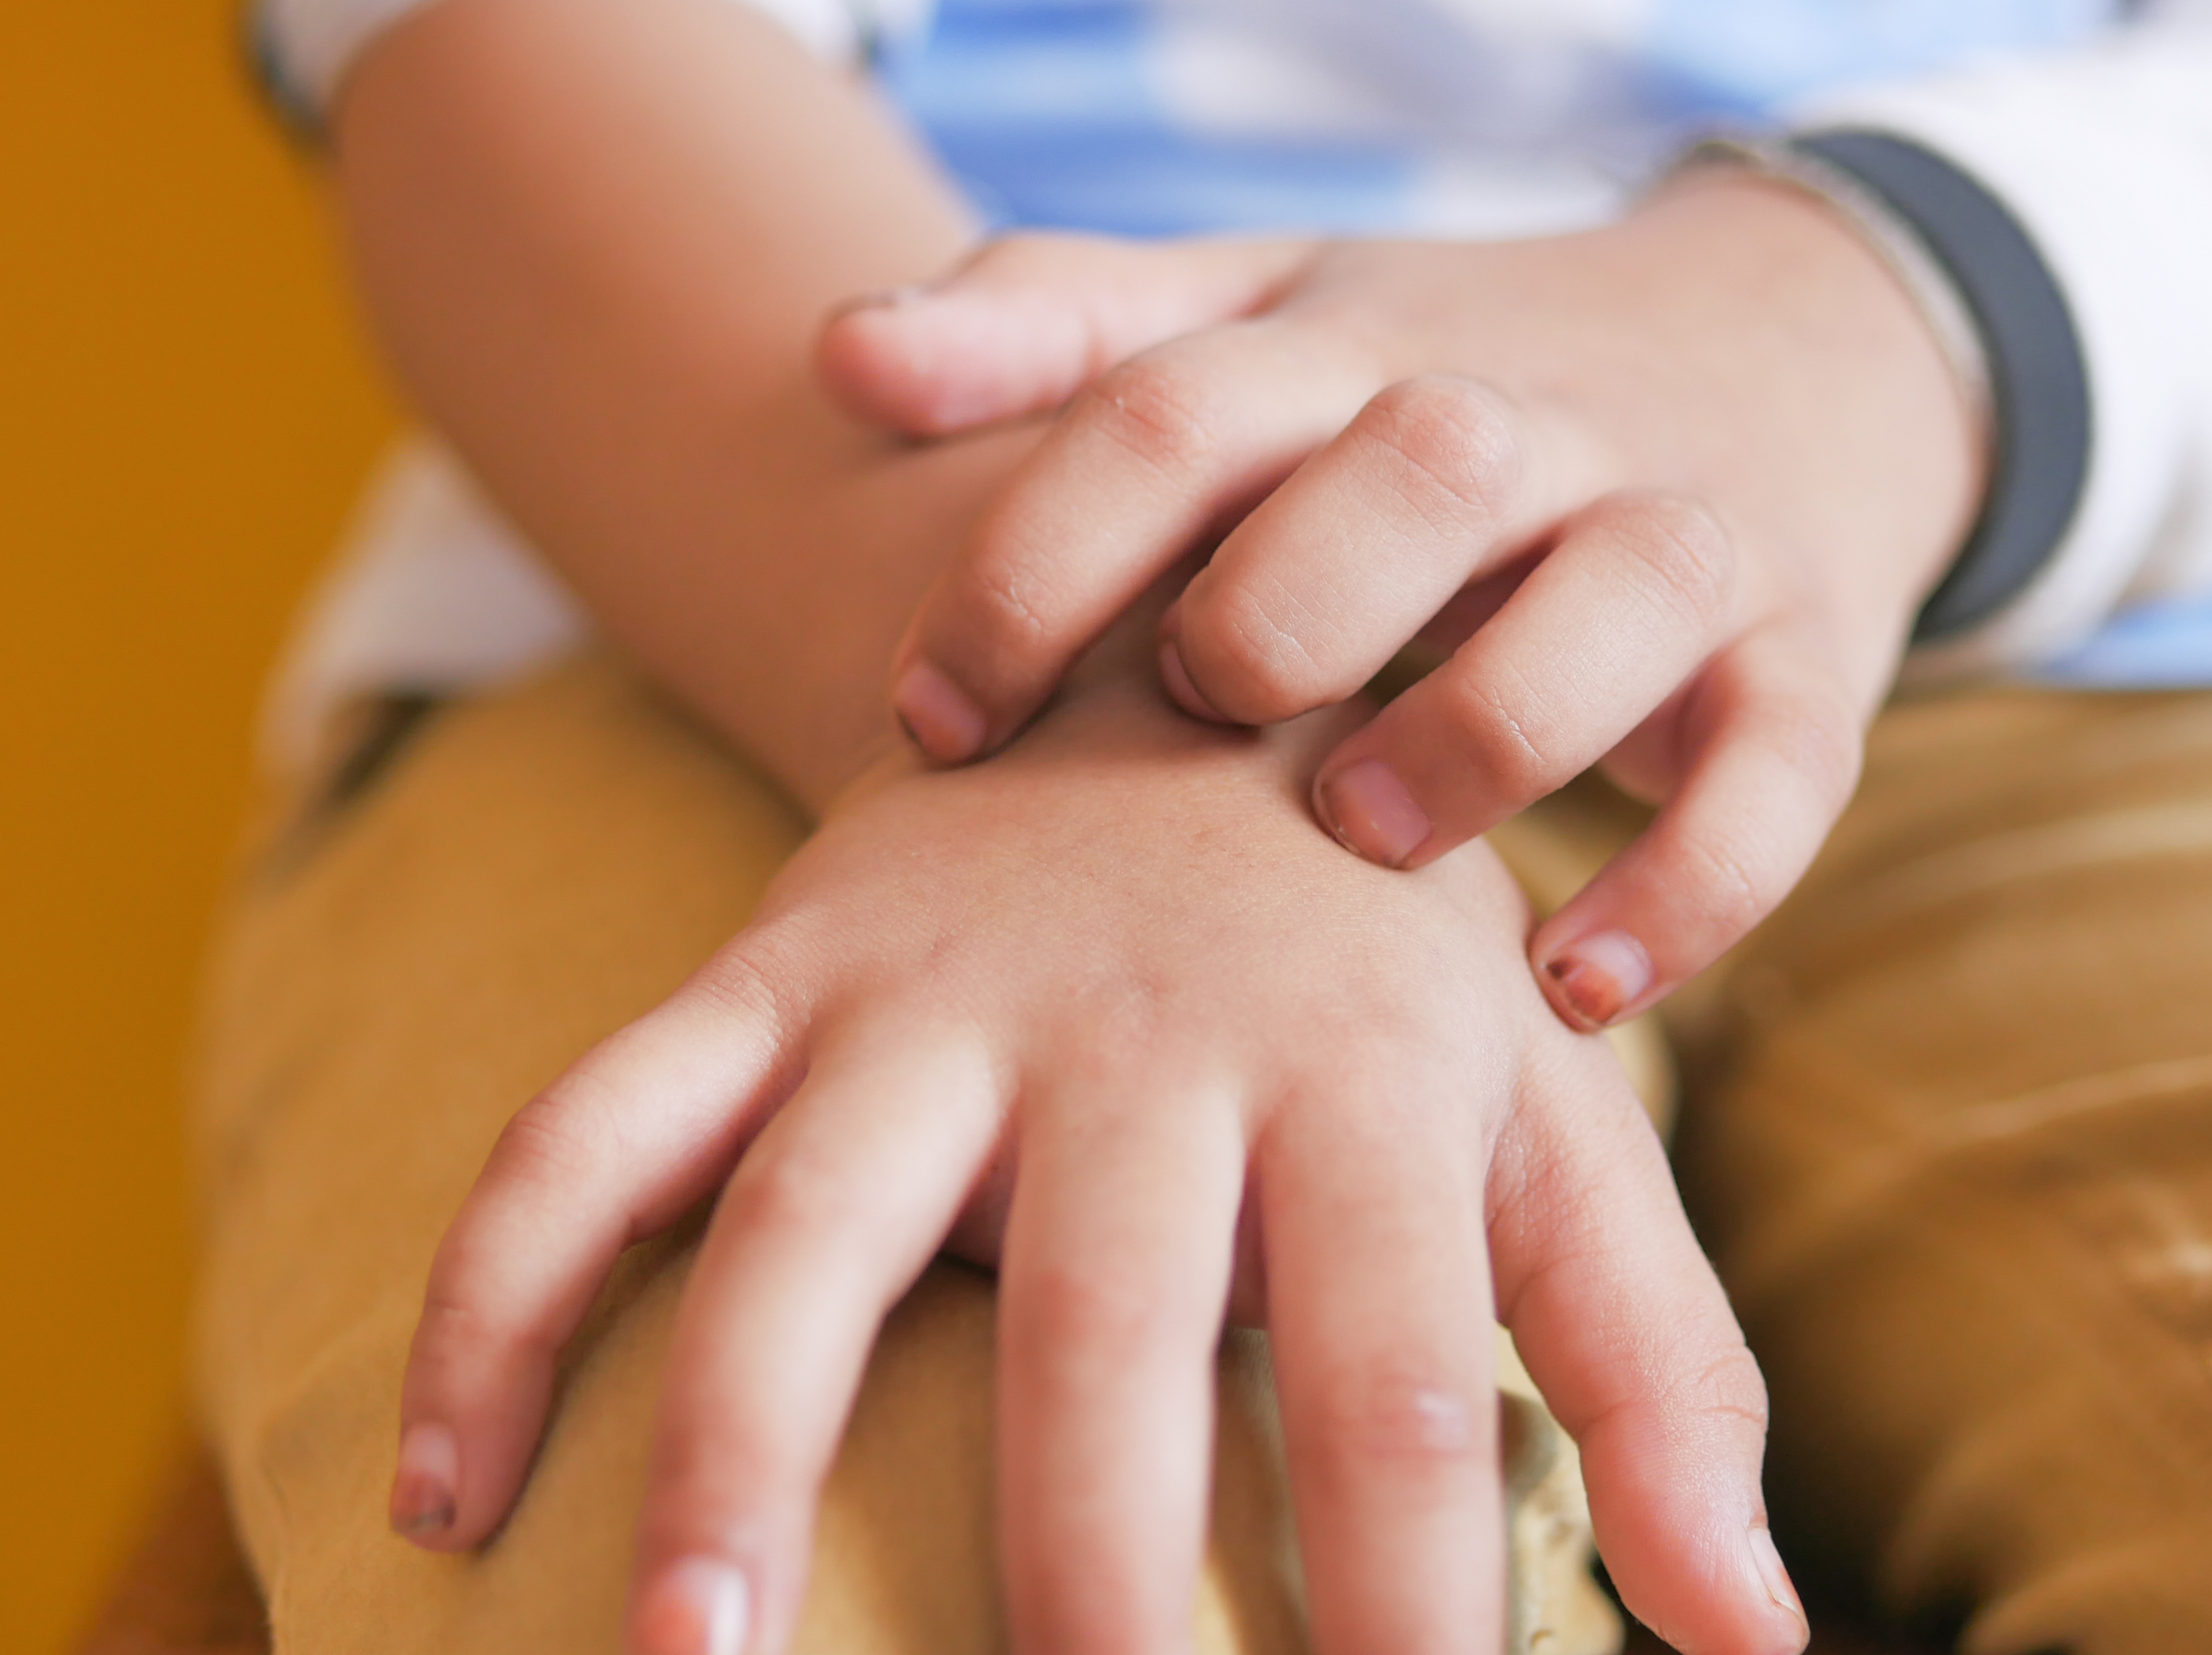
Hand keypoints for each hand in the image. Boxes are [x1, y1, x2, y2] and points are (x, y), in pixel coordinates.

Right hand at [388, 659, 1809, 1654]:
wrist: (1195, 656)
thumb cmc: (1392, 955)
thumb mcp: (1553, 1116)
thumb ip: (1656, 1364)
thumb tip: (1763, 1648)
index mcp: (1361, 1079)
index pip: (1392, 1385)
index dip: (1404, 1614)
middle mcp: (1136, 1036)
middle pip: (1100, 1329)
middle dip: (1075, 1577)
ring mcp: (918, 993)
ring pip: (797, 1221)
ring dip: (729, 1448)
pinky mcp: (766, 966)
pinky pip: (591, 1124)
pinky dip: (499, 1290)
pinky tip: (448, 1493)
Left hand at [823, 175, 1983, 1025]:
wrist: (1790, 342)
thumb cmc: (1438, 377)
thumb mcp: (1261, 310)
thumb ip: (1059, 326)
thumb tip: (836, 346)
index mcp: (1354, 348)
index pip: (1179, 412)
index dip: (1035, 561)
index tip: (926, 716)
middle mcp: (1523, 425)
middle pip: (1413, 466)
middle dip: (1287, 597)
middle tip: (1189, 713)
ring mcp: (1682, 530)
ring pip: (1618, 597)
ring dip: (1490, 718)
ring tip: (1369, 831)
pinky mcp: (1808, 652)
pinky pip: (1785, 764)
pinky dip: (1696, 878)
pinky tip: (1571, 990)